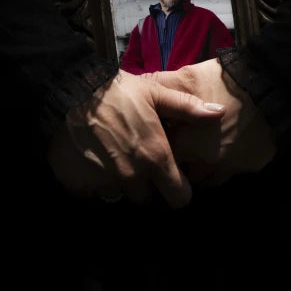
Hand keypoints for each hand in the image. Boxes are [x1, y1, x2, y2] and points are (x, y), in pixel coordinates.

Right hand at [47, 71, 225, 207]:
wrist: (71, 91)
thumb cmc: (120, 92)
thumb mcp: (157, 94)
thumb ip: (188, 109)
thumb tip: (219, 114)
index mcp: (156, 159)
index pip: (179, 198)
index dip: (178, 190)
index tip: (171, 178)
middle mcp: (132, 177)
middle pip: (146, 198)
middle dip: (145, 185)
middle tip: (136, 160)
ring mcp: (103, 182)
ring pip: (118, 194)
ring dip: (118, 182)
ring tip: (113, 156)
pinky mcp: (77, 183)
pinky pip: (89, 191)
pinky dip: (90, 180)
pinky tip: (90, 159)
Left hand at [146, 59, 276, 186]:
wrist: (272, 87)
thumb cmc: (224, 83)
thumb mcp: (187, 77)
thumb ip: (160, 87)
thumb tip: (136, 87)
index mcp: (184, 145)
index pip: (159, 163)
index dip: (158, 152)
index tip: (159, 144)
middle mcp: (204, 164)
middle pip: (183, 176)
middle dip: (181, 165)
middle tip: (183, 148)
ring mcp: (229, 169)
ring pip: (208, 180)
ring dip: (203, 169)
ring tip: (204, 152)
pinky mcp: (251, 167)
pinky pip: (234, 172)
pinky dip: (228, 165)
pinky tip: (230, 148)